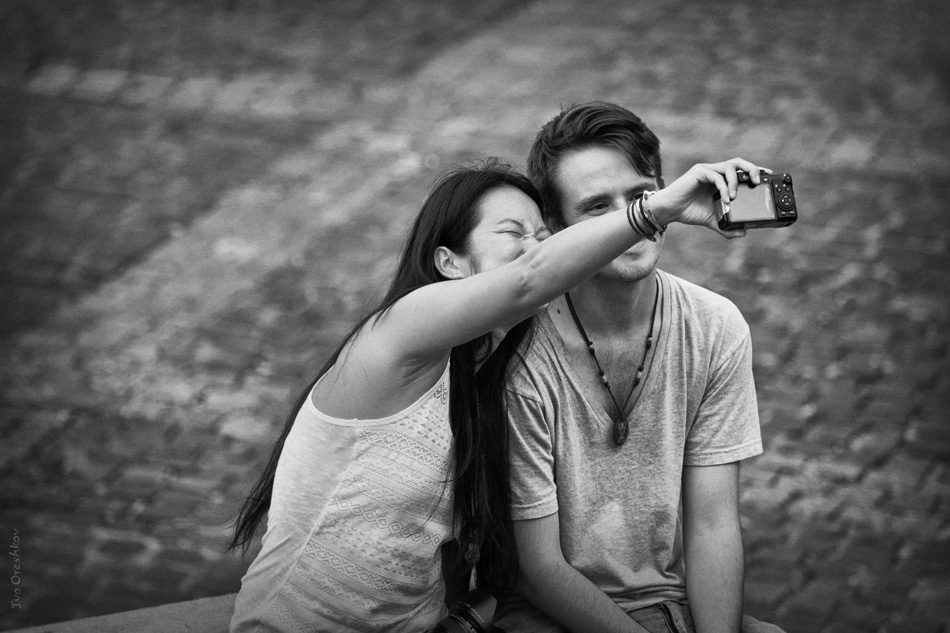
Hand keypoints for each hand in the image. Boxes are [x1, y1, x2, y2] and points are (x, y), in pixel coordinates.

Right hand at [651, 158, 770, 237]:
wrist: (669, 211)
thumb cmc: (688, 212)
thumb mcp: (713, 221)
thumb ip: (726, 226)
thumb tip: (743, 233)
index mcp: (721, 180)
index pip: (741, 170)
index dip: (755, 171)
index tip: (768, 176)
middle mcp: (715, 171)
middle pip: (738, 162)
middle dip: (752, 169)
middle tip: (757, 181)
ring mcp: (707, 170)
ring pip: (729, 166)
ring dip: (736, 181)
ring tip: (734, 197)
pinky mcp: (699, 172)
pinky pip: (716, 176)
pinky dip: (724, 187)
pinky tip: (725, 198)